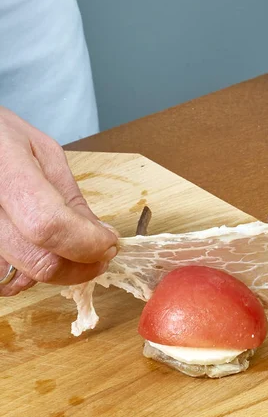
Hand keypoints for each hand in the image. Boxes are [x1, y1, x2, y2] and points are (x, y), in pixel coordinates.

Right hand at [0, 107, 117, 296]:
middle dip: (81, 265)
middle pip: (38, 261)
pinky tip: (38, 252)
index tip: (108, 242)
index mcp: (5, 169)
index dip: (86, 243)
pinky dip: (27, 273)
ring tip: (71, 250)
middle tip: (100, 253)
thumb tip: (99, 235)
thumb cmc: (1, 137)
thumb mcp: (42, 152)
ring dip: (56, 271)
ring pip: (22, 277)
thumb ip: (70, 196)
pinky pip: (4, 278)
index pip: (48, 224)